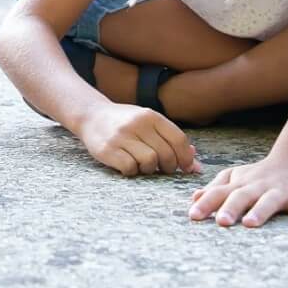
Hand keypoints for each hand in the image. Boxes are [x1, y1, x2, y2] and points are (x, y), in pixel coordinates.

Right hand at [76, 102, 201, 176]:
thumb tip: (196, 167)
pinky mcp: (107, 149)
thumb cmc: (126, 123)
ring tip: (142, 165)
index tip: (186, 168)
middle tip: (162, 168)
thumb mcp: (149, 124)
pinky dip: (132, 171)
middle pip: (166, 154)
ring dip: (149, 169)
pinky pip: (130, 168)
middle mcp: (137, 123)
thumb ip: (171, 140)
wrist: (91, 116)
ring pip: (149, 162)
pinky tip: (128, 165)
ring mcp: (121, 136)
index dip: (186, 158)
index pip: (178, 139)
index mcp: (151, 116)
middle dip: (168, 166)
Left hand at [189, 157, 287, 227]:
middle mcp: (258, 186)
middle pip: (242, 196)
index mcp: (240, 184)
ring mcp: (281, 190)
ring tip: (250, 224)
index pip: (220, 193)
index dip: (206, 204)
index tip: (193, 216)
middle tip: (221, 222)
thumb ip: (216, 189)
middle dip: (231, 208)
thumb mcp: (236, 178)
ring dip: (260, 211)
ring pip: (269, 200)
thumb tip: (194, 198)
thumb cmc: (259, 176)